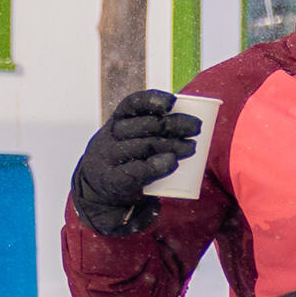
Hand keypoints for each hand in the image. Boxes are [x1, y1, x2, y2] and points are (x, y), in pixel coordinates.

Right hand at [72, 89, 199, 223]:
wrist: (98, 197)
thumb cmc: (124, 163)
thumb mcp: (128, 142)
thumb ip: (151, 132)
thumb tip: (190, 121)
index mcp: (115, 123)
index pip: (131, 105)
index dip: (152, 100)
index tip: (173, 101)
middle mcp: (110, 137)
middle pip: (145, 125)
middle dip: (174, 123)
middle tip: (196, 127)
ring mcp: (110, 159)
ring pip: (146, 146)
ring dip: (174, 145)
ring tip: (192, 147)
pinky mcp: (115, 180)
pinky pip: (138, 169)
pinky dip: (158, 165)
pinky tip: (173, 162)